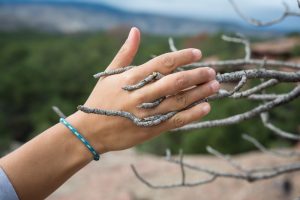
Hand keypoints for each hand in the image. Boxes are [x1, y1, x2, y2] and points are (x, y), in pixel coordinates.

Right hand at [68, 27, 219, 153]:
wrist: (90, 132)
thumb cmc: (101, 100)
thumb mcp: (109, 74)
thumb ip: (125, 53)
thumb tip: (135, 30)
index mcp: (130, 78)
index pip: (162, 63)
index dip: (182, 57)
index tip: (198, 53)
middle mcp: (140, 95)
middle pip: (175, 81)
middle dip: (196, 75)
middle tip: (212, 71)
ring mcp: (146, 113)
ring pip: (178, 101)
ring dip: (199, 93)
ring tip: (215, 85)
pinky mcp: (150, 129)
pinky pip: (175, 121)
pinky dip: (192, 114)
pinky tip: (206, 107)